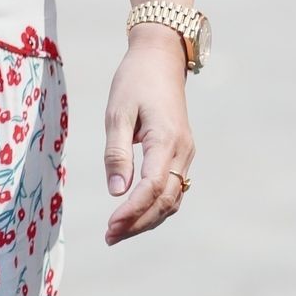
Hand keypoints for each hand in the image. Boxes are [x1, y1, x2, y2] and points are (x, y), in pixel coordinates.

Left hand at [102, 27, 195, 244]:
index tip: (110, 226)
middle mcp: (183, 151)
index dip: (132, 211)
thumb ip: (117, 152)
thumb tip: (116, 191)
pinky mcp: (181, 153)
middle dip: (138, 223)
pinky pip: (173, 188)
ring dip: (147, 218)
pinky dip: (155, 206)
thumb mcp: (117, 112)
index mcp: (167, 140)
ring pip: (172, 199)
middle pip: (165, 201)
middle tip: (109, 237)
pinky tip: (134, 213)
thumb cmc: (134, 81)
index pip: (152, 188)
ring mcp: (186, 154)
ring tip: (118, 232)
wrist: (161, 57)